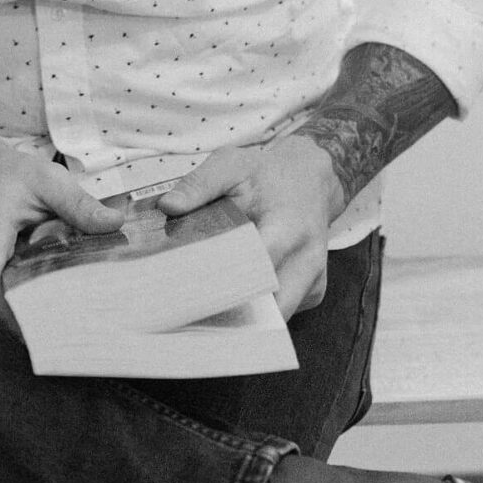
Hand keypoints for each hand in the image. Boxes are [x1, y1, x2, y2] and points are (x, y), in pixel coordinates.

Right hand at [0, 136, 123, 331]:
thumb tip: (115, 223)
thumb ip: (77, 203)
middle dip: (27, 321)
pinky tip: (37, 301)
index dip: (17, 315)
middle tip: (68, 331)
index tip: (52, 329)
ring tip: (57, 321)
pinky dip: (8, 303)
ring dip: (17, 314)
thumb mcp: (43, 179)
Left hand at [152, 135, 342, 319]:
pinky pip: (280, 312)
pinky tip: (228, 297)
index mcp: (288, 228)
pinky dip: (255, 310)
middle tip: (185, 310)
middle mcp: (307, 262)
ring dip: (240, 317)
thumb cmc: (268, 173)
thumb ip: (199, 185)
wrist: (312, 179)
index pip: (253, 271)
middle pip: (264, 307)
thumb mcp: (231, 164)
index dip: (220, 284)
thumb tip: (168, 207)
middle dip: (226, 312)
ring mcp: (314, 282)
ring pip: (272, 317)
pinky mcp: (313, 294)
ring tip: (202, 307)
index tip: (185, 292)